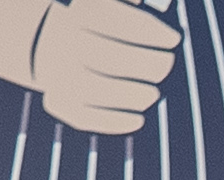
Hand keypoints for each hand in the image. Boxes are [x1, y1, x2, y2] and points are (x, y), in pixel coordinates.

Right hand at [25, 0, 182, 129]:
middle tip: (167, 63)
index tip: (173, 38)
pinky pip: (85, 117)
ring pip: (97, 89)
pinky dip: (114, 122)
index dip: (148, 30)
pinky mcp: (61, 103)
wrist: (50, 46)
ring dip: (133, 95)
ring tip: (153, 94)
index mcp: (77, 15)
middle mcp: (65, 44)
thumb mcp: (106, 6)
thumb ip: (126, 3)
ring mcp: (60, 75)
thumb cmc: (93, 24)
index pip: (113, 18)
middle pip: (109, 55)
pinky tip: (139, 120)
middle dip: (146, 63)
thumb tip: (148, 2)